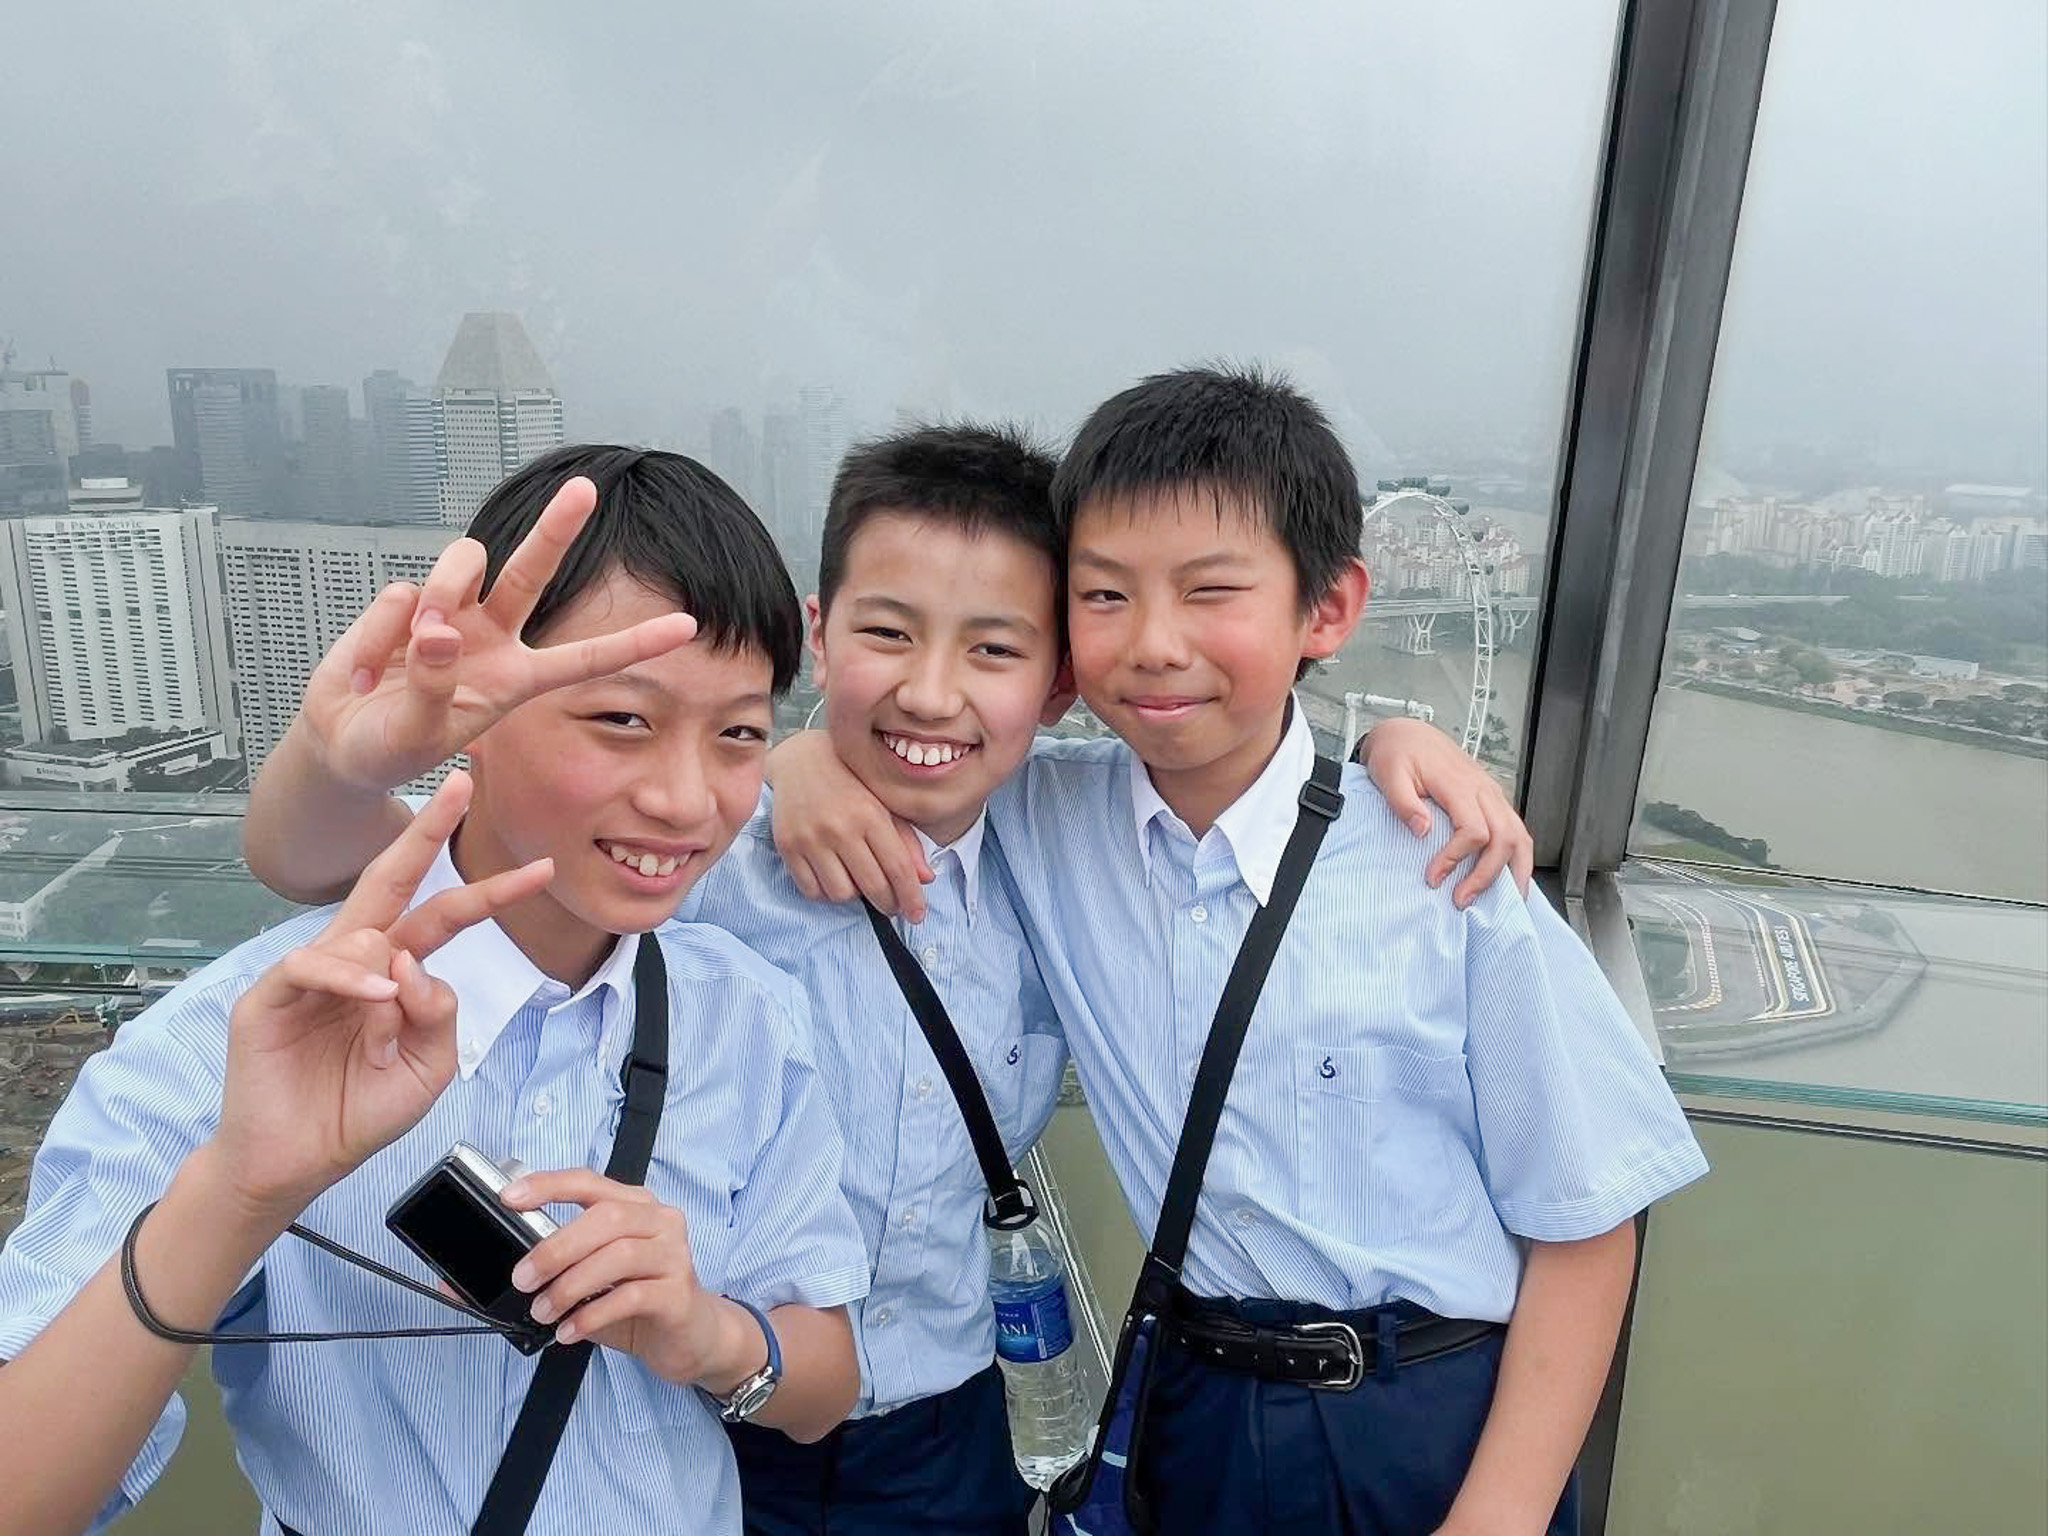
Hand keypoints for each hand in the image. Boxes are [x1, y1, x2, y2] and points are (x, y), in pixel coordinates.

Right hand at [210, 772, 554, 1224]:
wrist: (297, 1162)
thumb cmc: (358, 1112)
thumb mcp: (428, 1069)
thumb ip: (440, 1015)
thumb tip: (417, 965)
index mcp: (396, 972)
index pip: (445, 915)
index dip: (491, 892)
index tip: (543, 868)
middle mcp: (356, 959)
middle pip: (392, 878)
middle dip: (427, 829)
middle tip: (459, 783)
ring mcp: (311, 972)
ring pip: (367, 934)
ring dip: (390, 985)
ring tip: (383, 1037)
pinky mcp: (270, 995)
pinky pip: (314, 963)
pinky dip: (349, 978)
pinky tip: (372, 998)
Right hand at [304, 476, 698, 790]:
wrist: (340, 744)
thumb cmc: (392, 747)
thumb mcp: (419, 733)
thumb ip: (435, 685)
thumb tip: (442, 627)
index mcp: (516, 679)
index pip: (587, 658)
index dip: (637, 642)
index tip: (689, 626)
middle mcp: (492, 636)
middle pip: (532, 571)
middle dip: (556, 529)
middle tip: (584, 490)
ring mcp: (449, 614)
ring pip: (463, 564)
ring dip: (442, 590)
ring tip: (413, 644)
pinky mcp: (404, 603)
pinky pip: (398, 596)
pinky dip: (377, 635)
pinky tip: (366, 674)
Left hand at [500, 1169, 751, 1387]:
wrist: (691, 1337)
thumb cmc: (639, 1301)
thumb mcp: (597, 1277)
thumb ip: (564, 1266)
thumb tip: (507, 1273)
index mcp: (636, 1206)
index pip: (590, 1182)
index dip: (549, 1185)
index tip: (511, 1197)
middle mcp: (660, 1221)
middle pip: (606, 1218)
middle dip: (556, 1248)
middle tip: (523, 1279)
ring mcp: (674, 1255)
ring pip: (620, 1255)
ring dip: (571, 1285)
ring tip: (544, 1311)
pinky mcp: (679, 1293)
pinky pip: (632, 1297)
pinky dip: (592, 1314)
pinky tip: (570, 1331)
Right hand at [767, 731, 932, 919]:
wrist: (800, 759)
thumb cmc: (850, 782)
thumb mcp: (884, 804)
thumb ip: (906, 841)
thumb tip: (926, 879)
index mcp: (870, 814)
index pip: (898, 867)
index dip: (911, 897)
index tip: (917, 915)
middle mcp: (840, 828)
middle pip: (872, 886)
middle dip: (887, 903)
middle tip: (891, 905)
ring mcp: (811, 839)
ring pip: (840, 893)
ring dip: (853, 895)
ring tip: (857, 880)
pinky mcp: (787, 846)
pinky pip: (811, 890)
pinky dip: (826, 892)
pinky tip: (833, 877)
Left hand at [1357, 717, 1533, 906]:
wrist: (1409, 734)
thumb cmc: (1398, 754)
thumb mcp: (1388, 773)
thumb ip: (1403, 802)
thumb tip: (1422, 830)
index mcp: (1459, 783)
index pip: (1473, 828)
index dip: (1455, 858)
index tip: (1433, 878)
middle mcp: (1484, 790)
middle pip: (1504, 838)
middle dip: (1487, 875)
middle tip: (1462, 900)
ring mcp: (1492, 795)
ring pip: (1519, 836)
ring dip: (1516, 871)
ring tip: (1507, 902)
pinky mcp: (1493, 801)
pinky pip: (1516, 831)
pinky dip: (1518, 858)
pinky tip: (1511, 880)